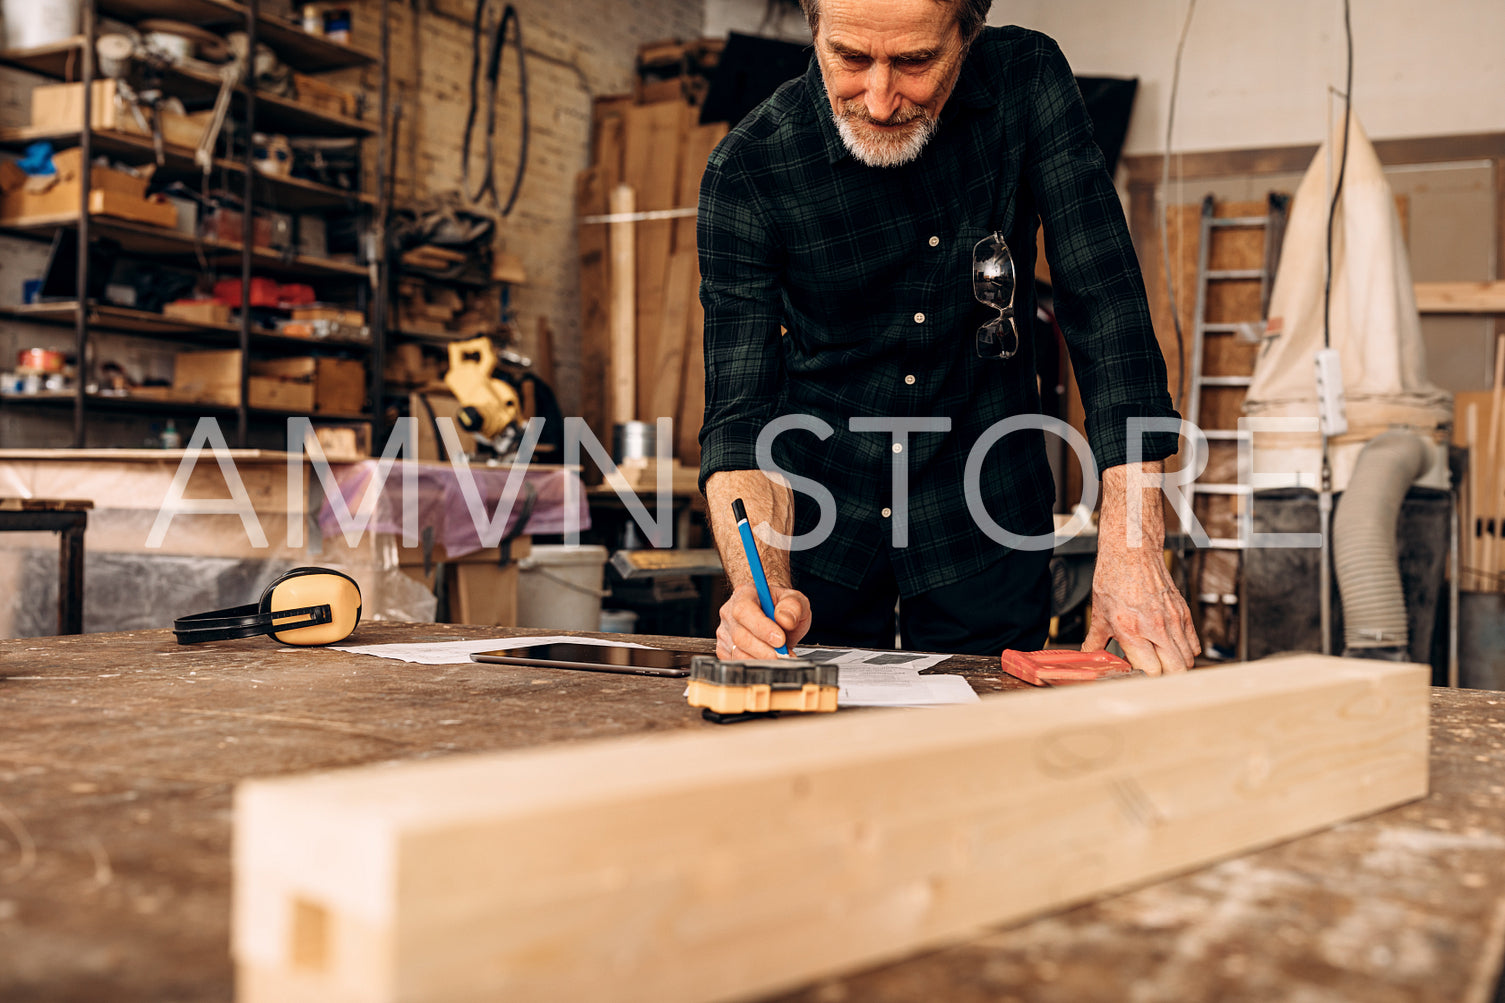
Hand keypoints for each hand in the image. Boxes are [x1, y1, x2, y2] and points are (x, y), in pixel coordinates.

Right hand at [715, 583, 811, 658]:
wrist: (776, 615)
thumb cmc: (782, 606)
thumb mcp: (795, 599)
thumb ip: (794, 606)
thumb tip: (785, 620)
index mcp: (744, 594)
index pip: (744, 610)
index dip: (761, 627)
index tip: (780, 639)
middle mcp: (730, 612)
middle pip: (739, 635)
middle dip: (764, 649)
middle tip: (783, 654)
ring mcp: (725, 631)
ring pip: (737, 652)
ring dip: (762, 659)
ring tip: (779, 657)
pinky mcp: (724, 648)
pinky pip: (735, 662)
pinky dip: (754, 664)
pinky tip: (767, 659)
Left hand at [1082, 550, 1199, 674]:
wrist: (1132, 552)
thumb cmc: (1114, 578)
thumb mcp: (1098, 613)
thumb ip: (1095, 641)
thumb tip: (1089, 656)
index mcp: (1132, 630)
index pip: (1151, 671)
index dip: (1143, 677)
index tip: (1135, 674)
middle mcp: (1156, 627)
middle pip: (1175, 670)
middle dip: (1164, 677)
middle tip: (1150, 671)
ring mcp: (1173, 620)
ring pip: (1187, 659)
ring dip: (1175, 665)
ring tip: (1159, 661)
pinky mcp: (1183, 612)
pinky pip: (1193, 643)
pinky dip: (1185, 651)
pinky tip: (1169, 647)